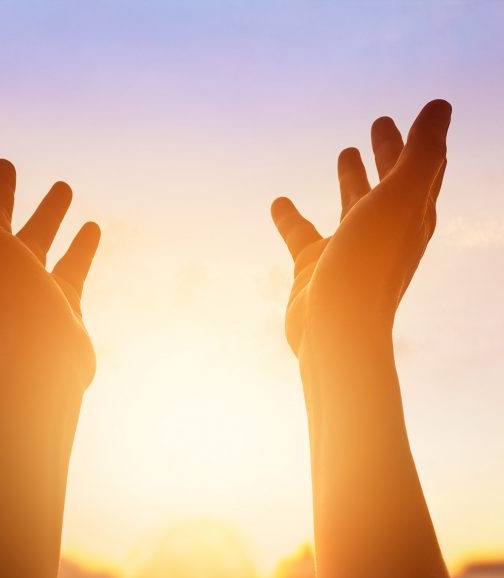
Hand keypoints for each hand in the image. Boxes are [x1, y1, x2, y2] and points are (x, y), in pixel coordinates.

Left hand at [0, 140, 98, 387]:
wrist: (43, 361)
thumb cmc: (9, 298)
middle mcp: (0, 269)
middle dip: (2, 193)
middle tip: (8, 163)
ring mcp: (32, 287)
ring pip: (39, 240)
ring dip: (48, 214)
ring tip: (64, 185)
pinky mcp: (63, 302)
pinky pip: (71, 265)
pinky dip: (81, 244)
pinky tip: (93, 227)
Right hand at [271, 99, 450, 358]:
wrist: (334, 329)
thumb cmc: (370, 264)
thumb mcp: (400, 198)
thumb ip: (422, 151)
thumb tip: (441, 104)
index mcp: (412, 215)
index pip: (424, 168)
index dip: (423, 139)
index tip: (421, 111)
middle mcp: (383, 232)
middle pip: (391, 183)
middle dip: (389, 152)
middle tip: (379, 123)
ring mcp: (348, 250)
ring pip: (353, 204)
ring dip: (352, 179)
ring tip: (345, 151)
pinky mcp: (314, 266)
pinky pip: (302, 233)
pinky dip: (291, 216)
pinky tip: (279, 201)